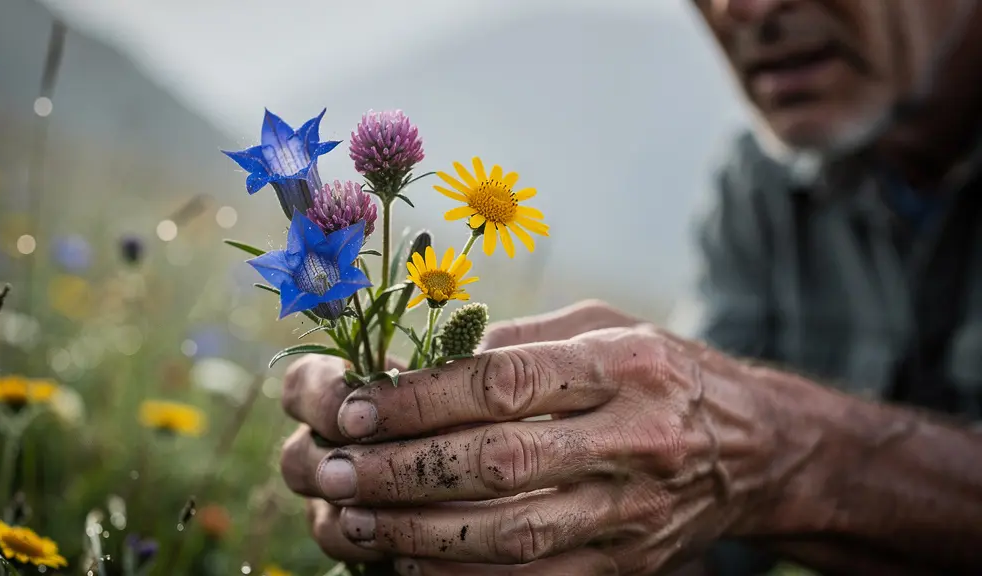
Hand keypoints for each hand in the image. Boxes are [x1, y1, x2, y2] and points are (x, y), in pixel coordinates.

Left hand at [278, 300, 642, 564]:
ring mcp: (631, 512)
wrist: (757, 449)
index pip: (506, 382)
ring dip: (417, 532)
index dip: (420, 398)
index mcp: (621, 365)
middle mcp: (631, 439)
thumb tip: (413, 362)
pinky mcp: (627, 564)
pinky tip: (405, 559)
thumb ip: (515, 340)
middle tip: (329, 468)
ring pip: (511, 535)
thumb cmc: (661, 373)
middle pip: (499, 462)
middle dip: (402, 470)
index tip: (354, 406)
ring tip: (349, 518)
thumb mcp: (603, 326)